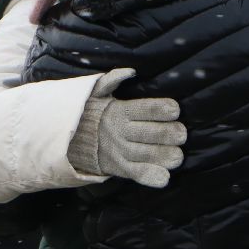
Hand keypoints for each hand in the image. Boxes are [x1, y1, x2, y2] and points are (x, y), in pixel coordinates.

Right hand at [67, 69, 186, 187]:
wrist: (66, 139)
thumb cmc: (90, 112)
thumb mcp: (95, 92)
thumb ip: (112, 80)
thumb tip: (130, 71)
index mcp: (118, 110)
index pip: (144, 109)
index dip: (162, 109)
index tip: (175, 110)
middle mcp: (119, 131)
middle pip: (149, 133)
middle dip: (169, 133)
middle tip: (182, 134)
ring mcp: (118, 151)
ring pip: (145, 154)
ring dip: (164, 156)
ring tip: (178, 156)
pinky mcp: (117, 167)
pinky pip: (135, 173)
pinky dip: (150, 176)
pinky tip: (164, 177)